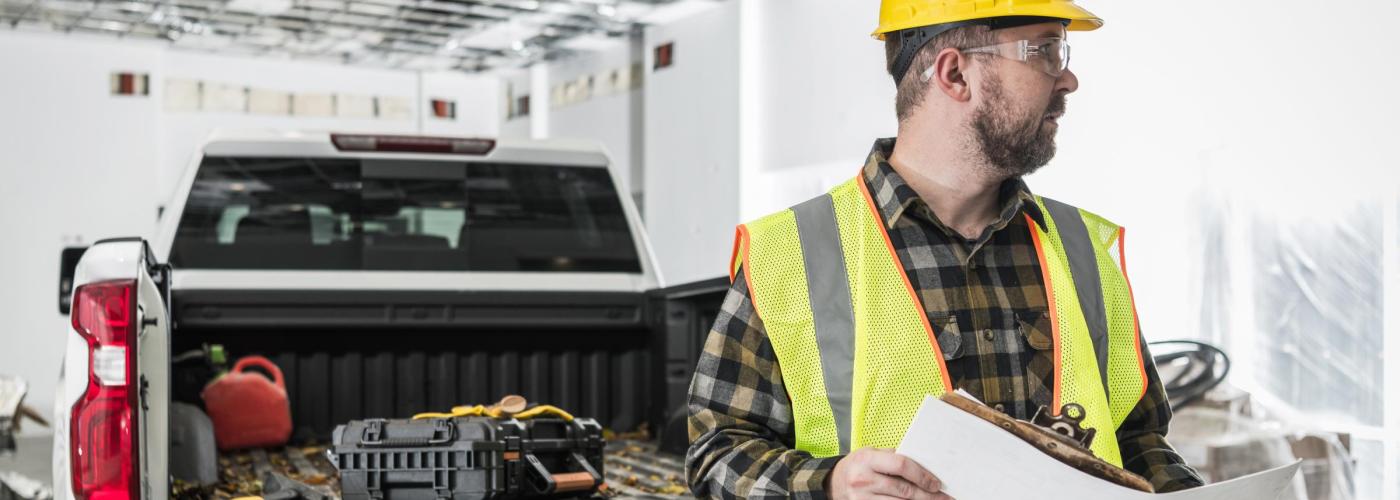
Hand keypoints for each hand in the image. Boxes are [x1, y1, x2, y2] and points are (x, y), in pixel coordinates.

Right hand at [827, 448, 951, 499]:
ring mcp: (862, 498)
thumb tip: (924, 463)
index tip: (936, 483)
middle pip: (904, 490)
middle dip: (928, 495)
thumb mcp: (871, 454)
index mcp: (868, 459)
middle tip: (944, 498)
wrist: (832, 483)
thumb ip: (893, 456)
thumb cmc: (857, 466)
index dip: (922, 475)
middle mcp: (864, 479)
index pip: (901, 465)